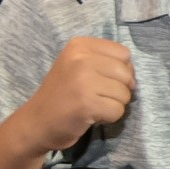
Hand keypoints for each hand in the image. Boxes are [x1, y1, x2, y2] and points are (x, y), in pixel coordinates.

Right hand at [23, 35, 135, 149]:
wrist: (36, 123)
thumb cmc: (62, 94)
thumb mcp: (77, 65)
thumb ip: (104, 61)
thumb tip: (133, 76)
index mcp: (79, 45)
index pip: (123, 53)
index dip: (120, 70)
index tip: (101, 80)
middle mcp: (80, 58)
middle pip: (126, 73)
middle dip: (119, 89)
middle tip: (96, 96)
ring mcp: (83, 81)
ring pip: (125, 93)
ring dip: (113, 104)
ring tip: (92, 105)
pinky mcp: (86, 104)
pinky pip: (118, 110)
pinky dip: (109, 118)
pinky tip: (90, 115)